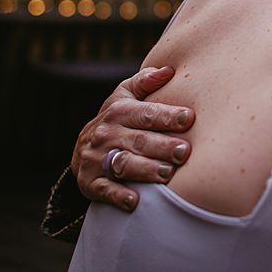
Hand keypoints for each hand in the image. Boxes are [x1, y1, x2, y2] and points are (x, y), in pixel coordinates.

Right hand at [72, 66, 194, 211]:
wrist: (82, 149)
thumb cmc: (118, 119)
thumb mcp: (125, 96)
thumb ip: (145, 82)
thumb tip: (169, 69)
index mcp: (119, 111)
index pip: (145, 113)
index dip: (167, 115)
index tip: (189, 118)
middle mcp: (107, 134)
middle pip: (138, 141)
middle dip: (162, 146)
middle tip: (185, 152)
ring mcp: (97, 159)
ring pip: (123, 165)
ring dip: (145, 170)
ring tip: (167, 174)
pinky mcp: (90, 183)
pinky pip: (104, 191)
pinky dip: (119, 196)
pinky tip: (136, 201)